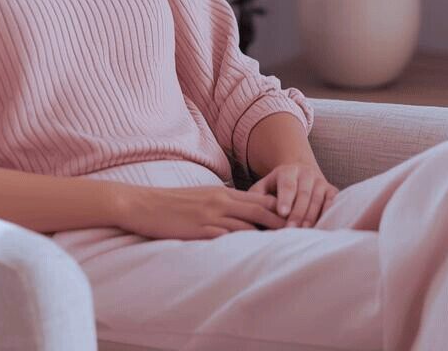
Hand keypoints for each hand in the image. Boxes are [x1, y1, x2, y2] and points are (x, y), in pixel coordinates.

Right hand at [114, 184, 287, 240]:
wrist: (143, 204)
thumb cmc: (171, 203)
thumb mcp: (201, 198)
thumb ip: (222, 204)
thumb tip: (242, 215)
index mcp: (223, 192)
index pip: (260, 199)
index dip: (281, 208)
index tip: (299, 219)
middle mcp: (221, 201)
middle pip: (262, 210)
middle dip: (284, 222)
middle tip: (304, 233)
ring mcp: (211, 216)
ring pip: (248, 225)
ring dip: (268, 237)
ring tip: (288, 247)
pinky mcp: (199, 230)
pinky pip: (226, 238)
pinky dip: (243, 245)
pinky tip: (254, 255)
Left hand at [247, 162, 337, 228]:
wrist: (300, 173)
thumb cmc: (277, 187)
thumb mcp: (264, 187)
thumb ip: (256, 197)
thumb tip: (250, 211)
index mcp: (287, 170)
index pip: (287, 185)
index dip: (285, 199)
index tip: (282, 213)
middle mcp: (306, 173)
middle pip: (303, 193)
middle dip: (298, 212)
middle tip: (291, 229)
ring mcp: (321, 181)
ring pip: (318, 199)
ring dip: (312, 216)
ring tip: (305, 231)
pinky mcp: (332, 190)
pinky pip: (333, 202)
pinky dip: (329, 213)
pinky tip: (323, 227)